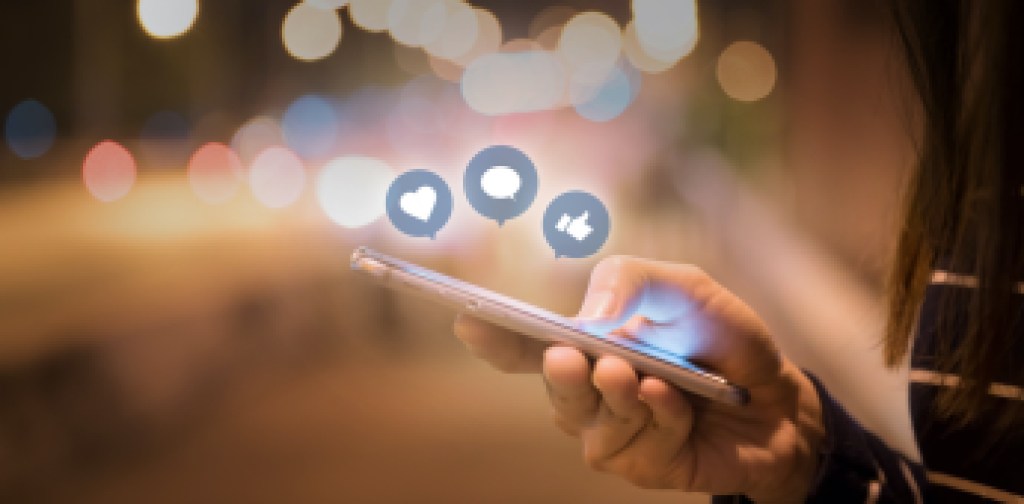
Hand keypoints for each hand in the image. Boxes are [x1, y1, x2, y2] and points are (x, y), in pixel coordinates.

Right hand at [454, 256, 823, 501]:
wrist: (779, 399)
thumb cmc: (724, 339)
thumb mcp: (686, 287)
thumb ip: (632, 282)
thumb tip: (585, 317)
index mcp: (590, 345)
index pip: (527, 346)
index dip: (495, 338)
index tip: (468, 321)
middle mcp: (591, 391)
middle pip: (553, 389)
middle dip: (561, 374)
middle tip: (572, 357)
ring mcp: (614, 431)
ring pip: (588, 422)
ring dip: (616, 397)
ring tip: (643, 378)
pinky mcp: (641, 465)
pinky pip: (632, 446)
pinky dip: (658, 419)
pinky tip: (681, 403)